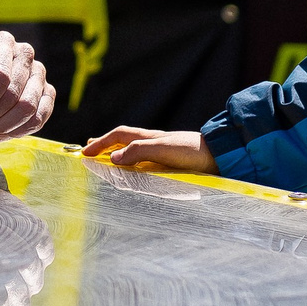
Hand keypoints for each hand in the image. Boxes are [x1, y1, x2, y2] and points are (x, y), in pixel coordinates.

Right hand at [80, 125, 215, 172]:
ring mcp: (164, 152)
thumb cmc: (193, 152)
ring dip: (118, 152)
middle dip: (105, 144)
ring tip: (108, 159)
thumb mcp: (163, 150)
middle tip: (90, 149)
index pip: (118, 136)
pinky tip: (136, 169)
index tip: (84, 153)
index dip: (100, 143)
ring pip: (134, 149)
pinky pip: (145, 160)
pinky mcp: (173, 162)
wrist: (222, 156)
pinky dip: (133, 162)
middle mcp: (155, 142)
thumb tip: (112, 158)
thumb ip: (138, 152)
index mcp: (150, 137)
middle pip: (124, 140)